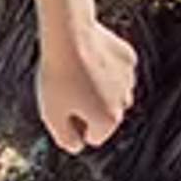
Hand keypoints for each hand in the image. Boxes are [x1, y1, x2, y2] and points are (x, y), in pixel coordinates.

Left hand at [36, 13, 137, 151]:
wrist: (69, 34)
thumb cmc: (58, 76)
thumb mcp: (51, 115)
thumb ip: (65, 139)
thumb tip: (76, 147)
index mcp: (109, 120)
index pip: (92, 138)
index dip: (72, 125)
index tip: (61, 107)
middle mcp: (125, 102)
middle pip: (104, 115)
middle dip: (87, 108)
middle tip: (66, 89)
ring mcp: (129, 79)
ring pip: (112, 93)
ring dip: (97, 88)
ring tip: (75, 72)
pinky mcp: (128, 57)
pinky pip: (115, 70)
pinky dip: (104, 67)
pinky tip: (88, 57)